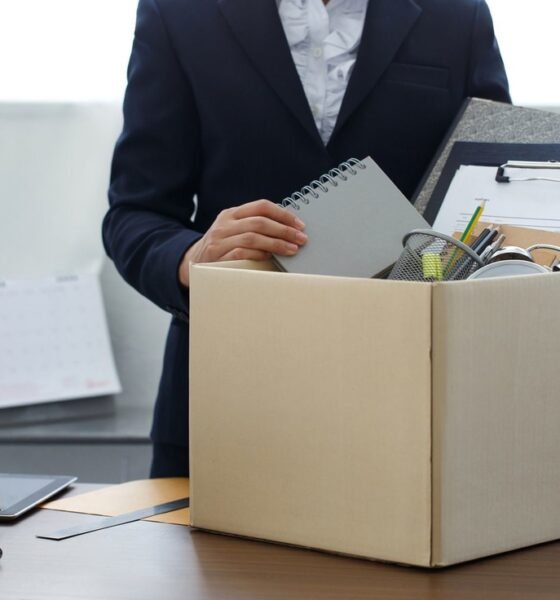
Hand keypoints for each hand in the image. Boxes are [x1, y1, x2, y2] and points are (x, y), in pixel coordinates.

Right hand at [179, 199, 306, 286]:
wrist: (193, 263)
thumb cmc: (222, 247)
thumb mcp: (234, 231)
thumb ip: (254, 226)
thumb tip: (289, 229)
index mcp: (231, 213)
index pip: (261, 206)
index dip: (283, 214)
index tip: (299, 225)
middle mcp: (225, 224)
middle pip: (259, 222)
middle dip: (284, 230)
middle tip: (301, 239)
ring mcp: (219, 240)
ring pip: (252, 237)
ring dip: (276, 244)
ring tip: (292, 250)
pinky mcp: (216, 256)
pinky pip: (242, 253)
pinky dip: (259, 254)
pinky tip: (271, 258)